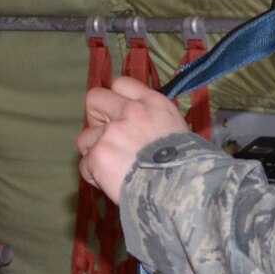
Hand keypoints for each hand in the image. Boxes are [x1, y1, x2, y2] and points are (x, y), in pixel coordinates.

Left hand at [76, 76, 187, 203]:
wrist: (182, 189)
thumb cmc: (190, 167)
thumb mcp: (180, 132)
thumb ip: (155, 124)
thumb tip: (141, 134)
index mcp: (154, 103)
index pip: (122, 84)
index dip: (115, 99)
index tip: (119, 116)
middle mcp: (130, 112)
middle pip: (94, 99)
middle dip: (95, 119)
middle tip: (107, 139)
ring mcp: (112, 132)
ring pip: (84, 138)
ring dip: (95, 154)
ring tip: (112, 170)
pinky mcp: (98, 155)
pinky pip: (85, 166)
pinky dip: (95, 177)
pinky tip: (112, 184)